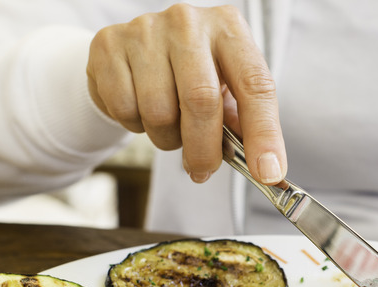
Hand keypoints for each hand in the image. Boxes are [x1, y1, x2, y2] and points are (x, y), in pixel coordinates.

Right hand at [86, 4, 286, 184]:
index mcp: (229, 29)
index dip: (264, 133)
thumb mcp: (226, 89)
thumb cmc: (193, 73)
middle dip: (204, 149)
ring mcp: (146, 29)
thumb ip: (243, 122)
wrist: (136, 50)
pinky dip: (135, 125)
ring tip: (170, 128)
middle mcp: (189, 22)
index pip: (255, 85)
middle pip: (201, 100)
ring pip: (159, 111)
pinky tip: (141, 110)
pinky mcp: (109, 44)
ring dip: (168, 138)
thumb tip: (263, 167)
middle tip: (203, 171)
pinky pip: (125, 108)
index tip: (267, 172)